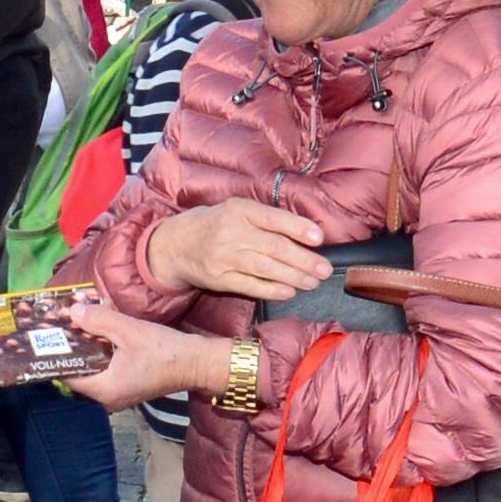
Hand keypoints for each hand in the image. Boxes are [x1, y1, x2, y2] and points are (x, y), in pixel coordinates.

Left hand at [59, 305, 236, 413]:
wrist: (198, 363)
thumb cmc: (165, 351)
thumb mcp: (129, 331)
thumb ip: (99, 320)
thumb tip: (72, 312)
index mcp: (104, 390)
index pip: (69, 375)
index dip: (58, 355)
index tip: (50, 335)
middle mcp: (108, 397)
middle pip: (80, 371)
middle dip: (72, 347)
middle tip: (61, 324)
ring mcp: (119, 393)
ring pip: (93, 368)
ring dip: (87, 346)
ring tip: (77, 323)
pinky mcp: (128, 384)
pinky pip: (106, 368)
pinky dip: (101, 350)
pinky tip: (99, 330)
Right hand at [147, 197, 331, 300]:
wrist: (175, 245)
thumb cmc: (215, 225)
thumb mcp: (237, 210)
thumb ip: (266, 219)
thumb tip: (306, 234)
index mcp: (239, 210)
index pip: (273, 219)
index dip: (298, 228)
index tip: (319, 238)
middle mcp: (231, 232)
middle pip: (274, 247)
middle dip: (304, 260)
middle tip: (325, 269)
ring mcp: (223, 257)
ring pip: (266, 268)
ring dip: (294, 277)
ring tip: (313, 281)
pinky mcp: (218, 279)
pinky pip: (250, 286)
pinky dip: (272, 290)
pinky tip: (289, 291)